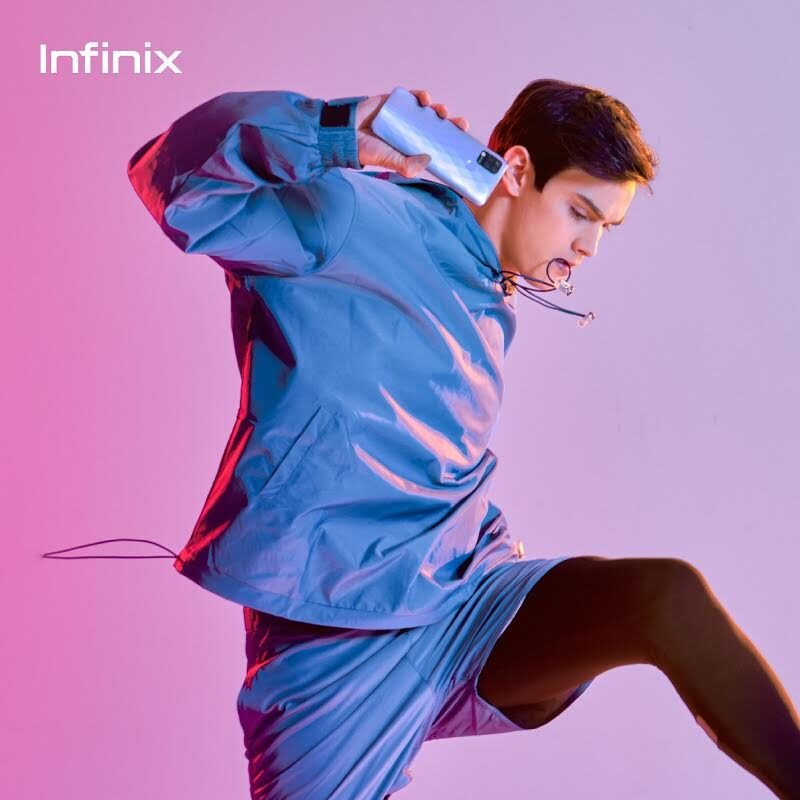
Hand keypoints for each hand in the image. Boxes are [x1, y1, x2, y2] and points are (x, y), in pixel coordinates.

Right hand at [355, 89, 469, 177]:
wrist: (344, 134)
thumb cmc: (365, 150)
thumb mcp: (389, 161)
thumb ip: (406, 165)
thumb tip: (428, 160)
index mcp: (412, 145)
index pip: (436, 142)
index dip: (450, 140)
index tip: (463, 141)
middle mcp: (411, 130)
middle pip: (436, 125)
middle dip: (451, 123)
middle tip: (460, 125)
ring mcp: (404, 115)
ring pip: (427, 110)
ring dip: (439, 109)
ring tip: (442, 113)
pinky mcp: (394, 101)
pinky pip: (411, 96)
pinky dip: (421, 96)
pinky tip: (425, 100)